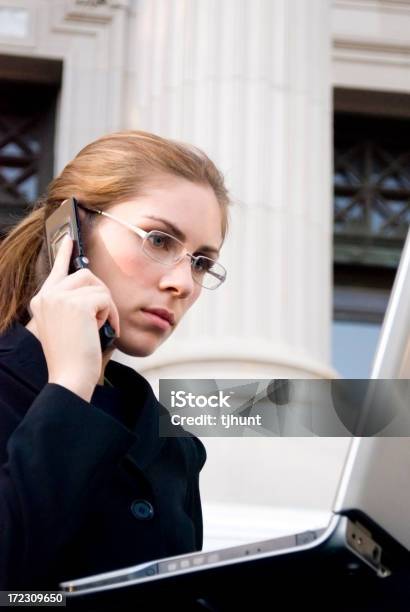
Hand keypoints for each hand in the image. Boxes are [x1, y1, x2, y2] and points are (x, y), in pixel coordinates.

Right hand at [29, 234, 119, 401]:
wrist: (69, 377)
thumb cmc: (73, 357)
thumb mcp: (69, 326)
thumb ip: (75, 304)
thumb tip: (94, 286)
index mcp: (41, 301)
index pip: (56, 271)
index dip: (64, 253)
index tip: (70, 237)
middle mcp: (46, 296)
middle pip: (85, 275)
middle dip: (100, 294)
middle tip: (104, 317)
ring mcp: (58, 298)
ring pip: (97, 285)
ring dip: (106, 306)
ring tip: (101, 326)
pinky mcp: (75, 304)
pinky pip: (104, 298)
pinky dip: (110, 314)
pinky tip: (103, 330)